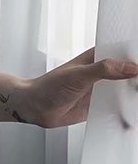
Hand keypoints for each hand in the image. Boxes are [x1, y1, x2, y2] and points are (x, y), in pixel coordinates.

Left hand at [14, 47, 137, 127]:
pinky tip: (135, 112)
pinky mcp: (100, 106)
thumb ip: (104, 70)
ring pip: (126, 89)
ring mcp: (102, 89)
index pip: (124, 51)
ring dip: (135, 93)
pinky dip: (127, 109)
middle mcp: (103, 72)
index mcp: (98, 57)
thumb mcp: (78, 74)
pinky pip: (118, 107)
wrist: (35, 107)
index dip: (136, 56)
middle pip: (129, 71)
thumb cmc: (49, 86)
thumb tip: (132, 67)